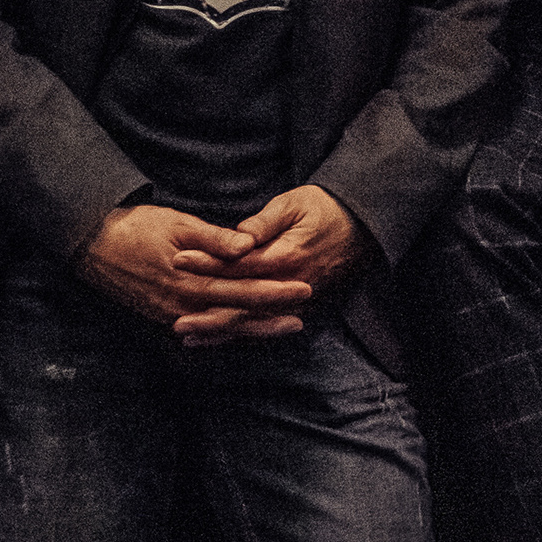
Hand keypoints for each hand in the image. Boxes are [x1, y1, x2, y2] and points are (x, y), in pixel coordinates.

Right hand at [75, 204, 313, 336]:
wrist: (92, 245)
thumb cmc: (137, 227)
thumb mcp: (178, 224)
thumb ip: (214, 238)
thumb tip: (247, 246)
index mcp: (191, 280)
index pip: (242, 289)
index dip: (275, 291)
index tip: (303, 287)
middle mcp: (183, 304)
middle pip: (237, 313)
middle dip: (272, 313)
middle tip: (304, 310)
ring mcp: (171, 314)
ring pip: (222, 327)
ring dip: (255, 327)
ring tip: (287, 325)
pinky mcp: (162, 316)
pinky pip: (203, 329)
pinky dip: (227, 331)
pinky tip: (245, 331)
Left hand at [169, 185, 373, 345]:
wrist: (365, 225)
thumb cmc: (326, 208)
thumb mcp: (294, 204)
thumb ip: (264, 222)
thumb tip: (237, 236)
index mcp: (287, 255)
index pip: (239, 263)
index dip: (207, 262)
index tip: (178, 259)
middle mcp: (291, 283)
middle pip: (243, 303)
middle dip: (208, 311)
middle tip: (176, 320)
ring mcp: (299, 299)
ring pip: (254, 320)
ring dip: (221, 330)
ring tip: (189, 336)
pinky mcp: (305, 306)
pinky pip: (268, 323)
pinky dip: (244, 332)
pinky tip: (222, 337)